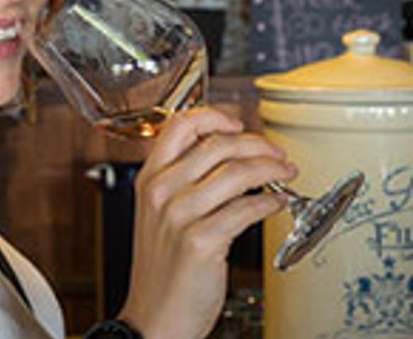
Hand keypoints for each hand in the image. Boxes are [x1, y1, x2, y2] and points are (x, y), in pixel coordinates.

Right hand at [118, 107, 296, 338]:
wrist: (155, 317)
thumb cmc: (161, 269)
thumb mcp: (159, 214)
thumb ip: (182, 181)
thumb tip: (225, 154)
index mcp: (148, 179)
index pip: (178, 125)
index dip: (213, 116)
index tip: (237, 123)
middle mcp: (161, 192)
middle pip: (216, 144)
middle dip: (257, 144)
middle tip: (276, 153)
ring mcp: (179, 216)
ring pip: (236, 172)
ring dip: (271, 169)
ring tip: (285, 175)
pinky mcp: (201, 241)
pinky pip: (246, 209)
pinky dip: (270, 203)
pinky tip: (277, 205)